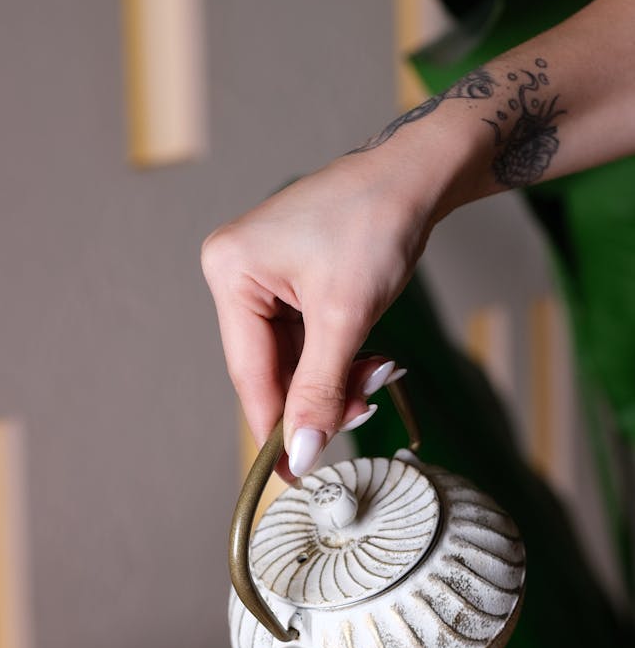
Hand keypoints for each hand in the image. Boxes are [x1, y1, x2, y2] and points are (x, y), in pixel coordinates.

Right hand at [201, 148, 442, 479]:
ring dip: (335, 381)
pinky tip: (369, 360)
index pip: (249, 373)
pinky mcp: (287, 280)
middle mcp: (235, 272)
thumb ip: (319, 391)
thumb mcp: (346, 316)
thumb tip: (299, 453)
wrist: (417, 173)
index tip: (293, 474)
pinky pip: (305, 341)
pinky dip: (338, 359)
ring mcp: (260, 276)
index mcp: (231, 272)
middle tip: (363, 413)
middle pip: (269, 370)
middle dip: (318, 397)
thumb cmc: (378, 222)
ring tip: (377, 377)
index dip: (275, 427)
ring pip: (292, 361)